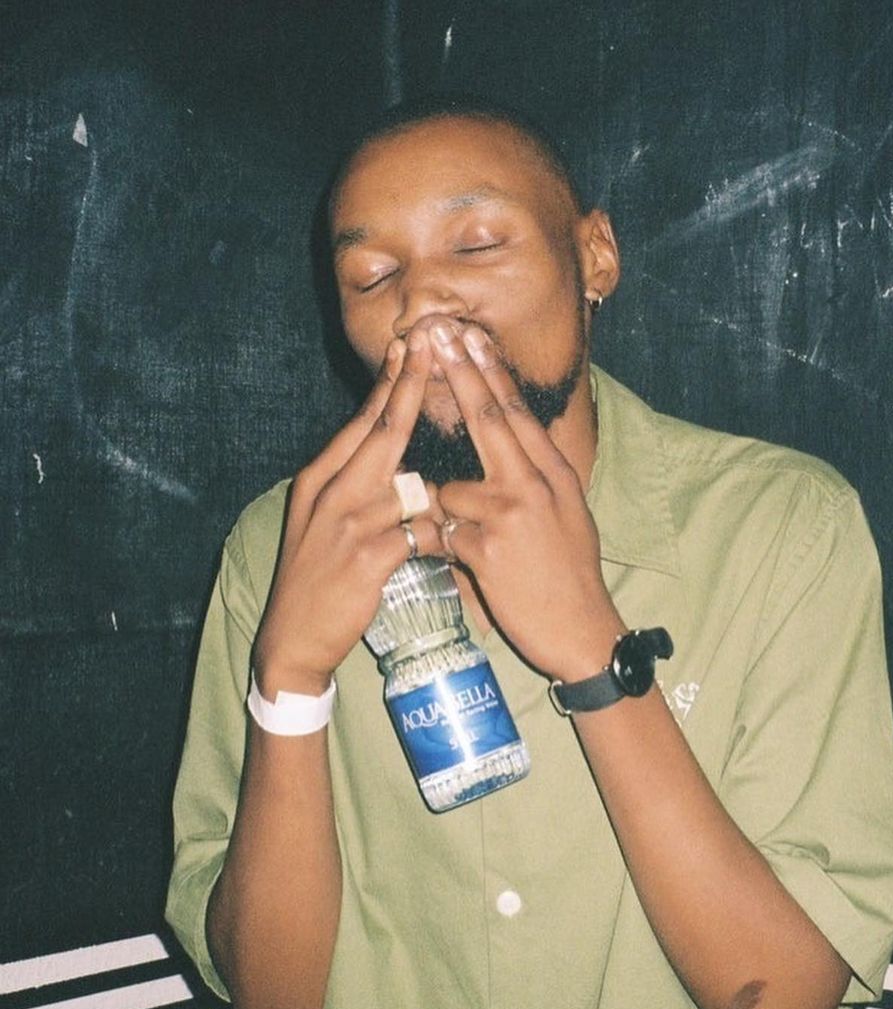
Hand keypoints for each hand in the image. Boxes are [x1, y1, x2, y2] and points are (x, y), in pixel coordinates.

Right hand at [253, 330, 442, 696]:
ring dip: (438, 490)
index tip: (410, 345)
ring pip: (408, 484)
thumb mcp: (324, 523)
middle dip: (410, 387)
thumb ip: (354, 488)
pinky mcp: (368, 557)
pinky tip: (451, 546)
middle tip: (433, 345)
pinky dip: (440, 536)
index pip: (361, 423)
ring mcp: (347, 524)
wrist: (292, 638)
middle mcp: (330, 493)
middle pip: (380, 431)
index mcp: (319, 480)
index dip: (389, 384)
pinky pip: (419, 532)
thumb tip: (394, 460)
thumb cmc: (318, 580)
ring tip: (458, 502)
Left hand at [431, 322, 624, 680]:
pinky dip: (443, 548)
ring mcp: (512, 514)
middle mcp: (536, 485)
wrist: (584, 631)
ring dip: (445, 512)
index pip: (518, 413)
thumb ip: (539, 478)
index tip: (467, 336)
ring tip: (473, 544)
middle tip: (436, 334)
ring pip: (452, 489)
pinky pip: (445, 534)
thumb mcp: (568, 514)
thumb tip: (517, 447)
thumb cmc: (572, 576)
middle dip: (460, 374)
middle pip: (490, 419)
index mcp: (555, 475)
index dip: (489, 372)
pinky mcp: (489, 548)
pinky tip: (466, 568)